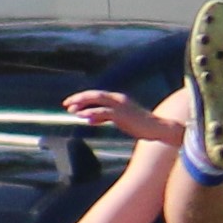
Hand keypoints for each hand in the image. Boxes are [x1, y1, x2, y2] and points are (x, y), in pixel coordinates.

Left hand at [66, 89, 181, 145]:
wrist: (156, 128)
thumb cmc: (140, 125)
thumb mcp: (119, 120)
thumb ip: (104, 117)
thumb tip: (89, 119)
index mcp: (117, 99)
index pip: (96, 95)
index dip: (82, 98)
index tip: (70, 103)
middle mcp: (118, 99)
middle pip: (94, 94)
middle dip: (79, 98)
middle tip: (66, 103)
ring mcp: (120, 106)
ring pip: (98, 100)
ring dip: (83, 104)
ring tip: (71, 109)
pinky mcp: (122, 115)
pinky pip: (104, 112)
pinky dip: (93, 113)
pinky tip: (84, 116)